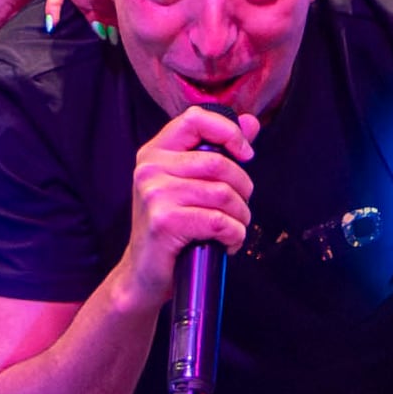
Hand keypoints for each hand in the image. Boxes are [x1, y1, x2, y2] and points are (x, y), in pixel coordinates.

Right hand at [119, 103, 260, 299]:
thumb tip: (250, 123)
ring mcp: (154, 194)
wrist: (142, 274)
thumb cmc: (170, 228)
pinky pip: (218, 221)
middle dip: (243, 188)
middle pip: (218, 163)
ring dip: (240, 216)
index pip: (196, 119)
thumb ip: (218, 149)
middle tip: (240, 208)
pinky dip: (233, 235)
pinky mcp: (164, 222)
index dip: (228, 132)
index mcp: (155, 152)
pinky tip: (226, 244)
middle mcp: (150, 168)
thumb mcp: (188, 183)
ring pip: (223, 194)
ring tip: (233, 228)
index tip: (245, 155)